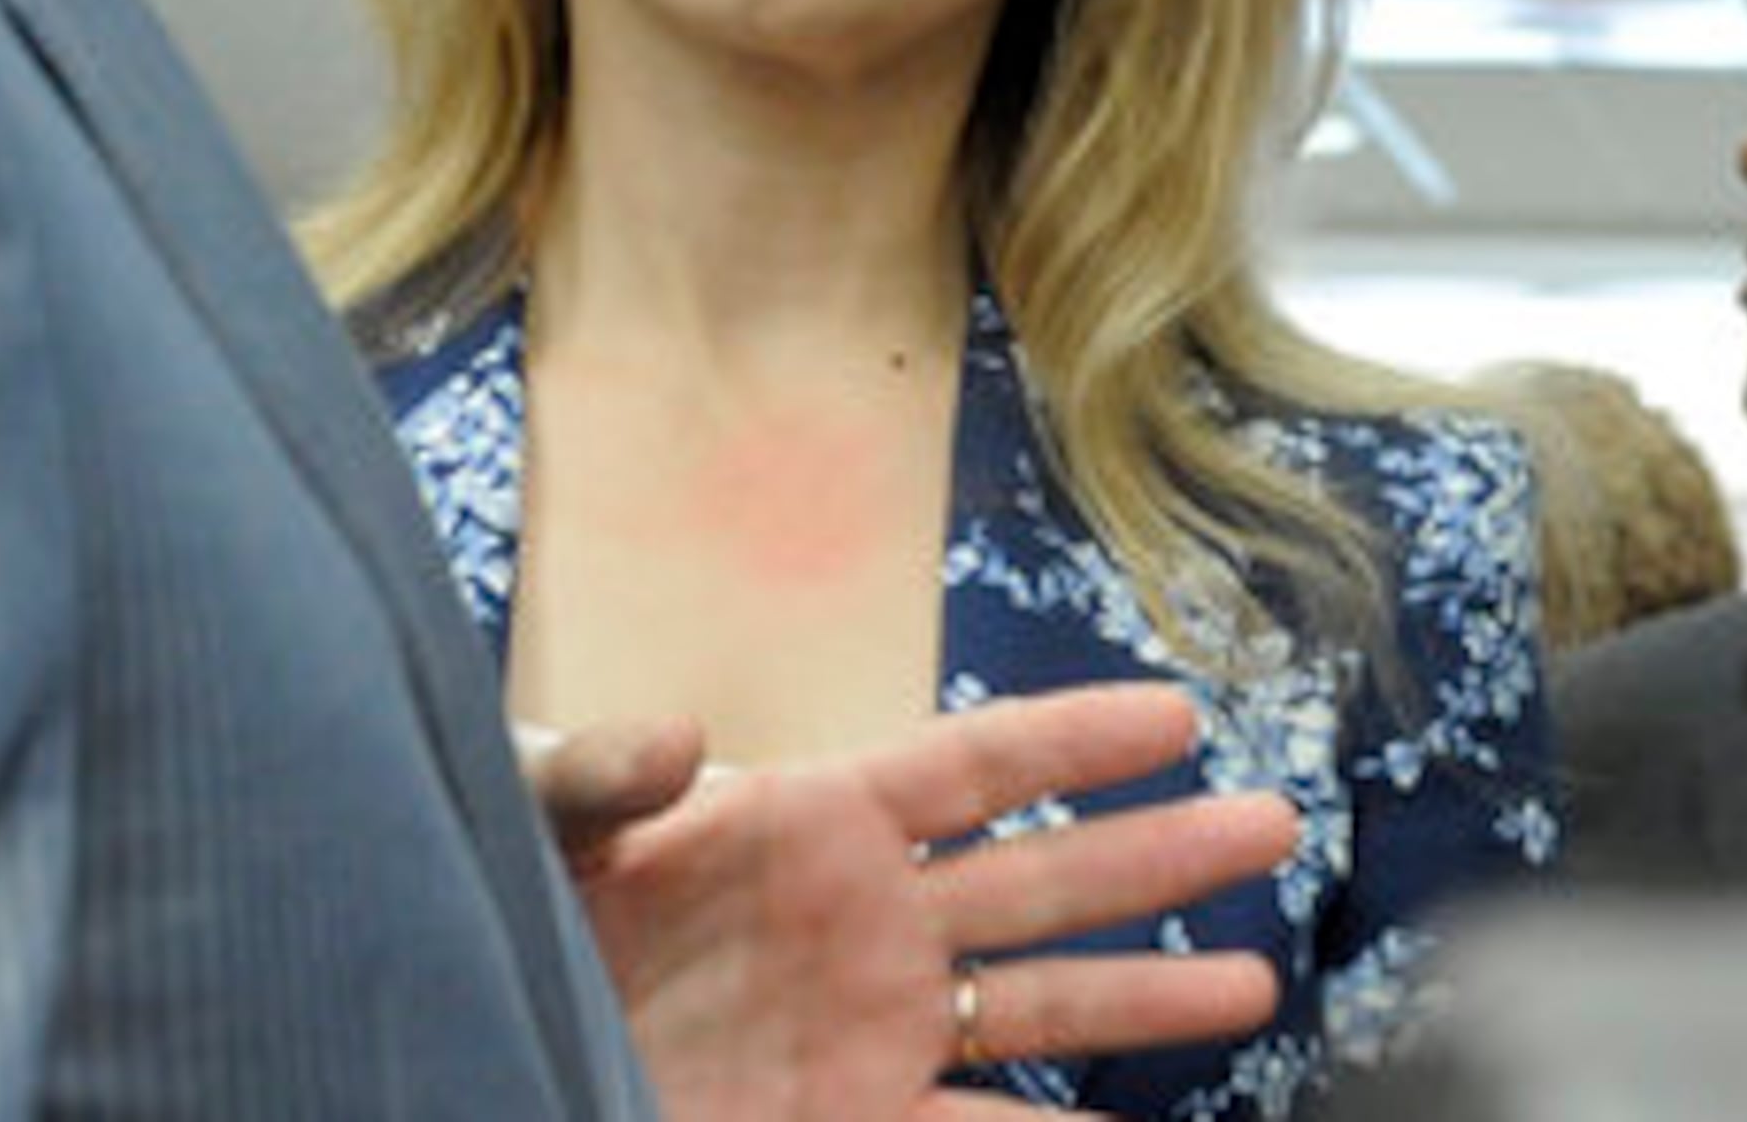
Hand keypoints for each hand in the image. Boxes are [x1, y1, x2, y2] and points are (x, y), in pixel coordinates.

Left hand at [556, 682, 1293, 1121]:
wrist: (472, 1026)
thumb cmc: (502, 896)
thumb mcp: (537, 818)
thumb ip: (599, 774)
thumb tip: (677, 741)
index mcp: (813, 818)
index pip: (974, 766)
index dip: (1076, 739)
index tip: (1180, 717)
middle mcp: (868, 921)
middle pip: (1044, 878)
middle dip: (1159, 855)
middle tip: (1273, 826)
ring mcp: (868, 1030)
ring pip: (1038, 1008)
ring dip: (1142, 1001)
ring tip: (1251, 984)